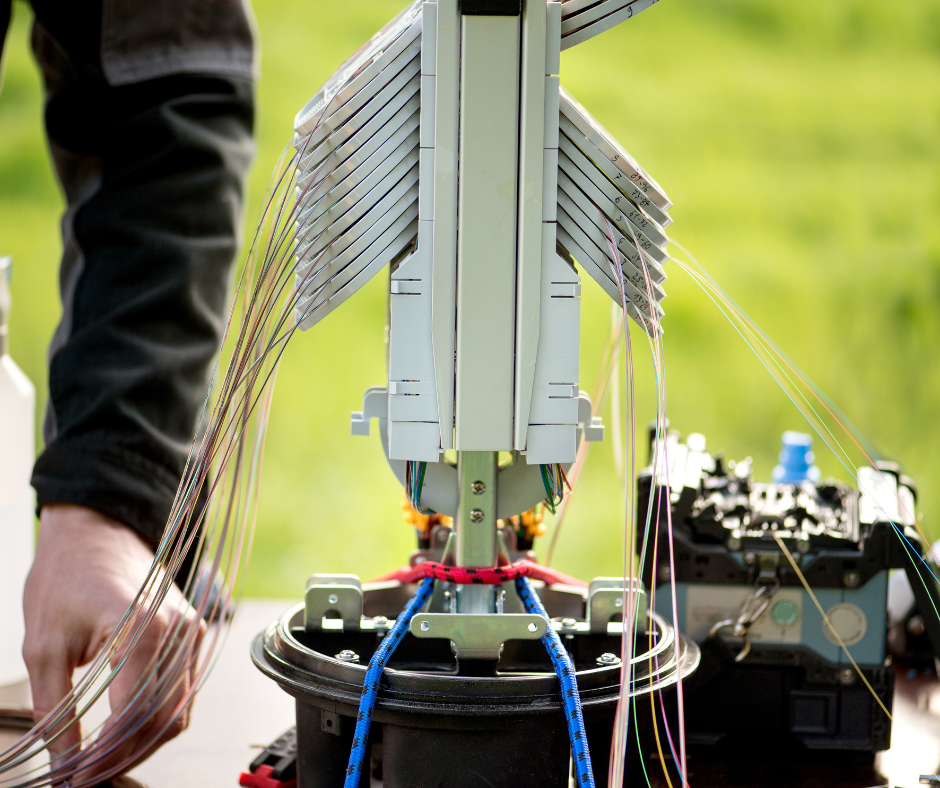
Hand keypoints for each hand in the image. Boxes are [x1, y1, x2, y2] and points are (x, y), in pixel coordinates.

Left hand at [22, 504, 205, 783]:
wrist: (96, 533)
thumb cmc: (67, 577)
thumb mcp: (44, 647)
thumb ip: (57, 711)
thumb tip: (65, 764)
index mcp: (144, 630)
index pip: (133, 715)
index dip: (105, 756)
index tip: (76, 778)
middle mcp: (178, 632)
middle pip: (162, 720)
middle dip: (124, 756)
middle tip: (84, 778)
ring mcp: (191, 633)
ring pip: (178, 711)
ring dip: (142, 744)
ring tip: (100, 762)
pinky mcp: (191, 635)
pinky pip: (182, 692)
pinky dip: (155, 721)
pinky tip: (123, 734)